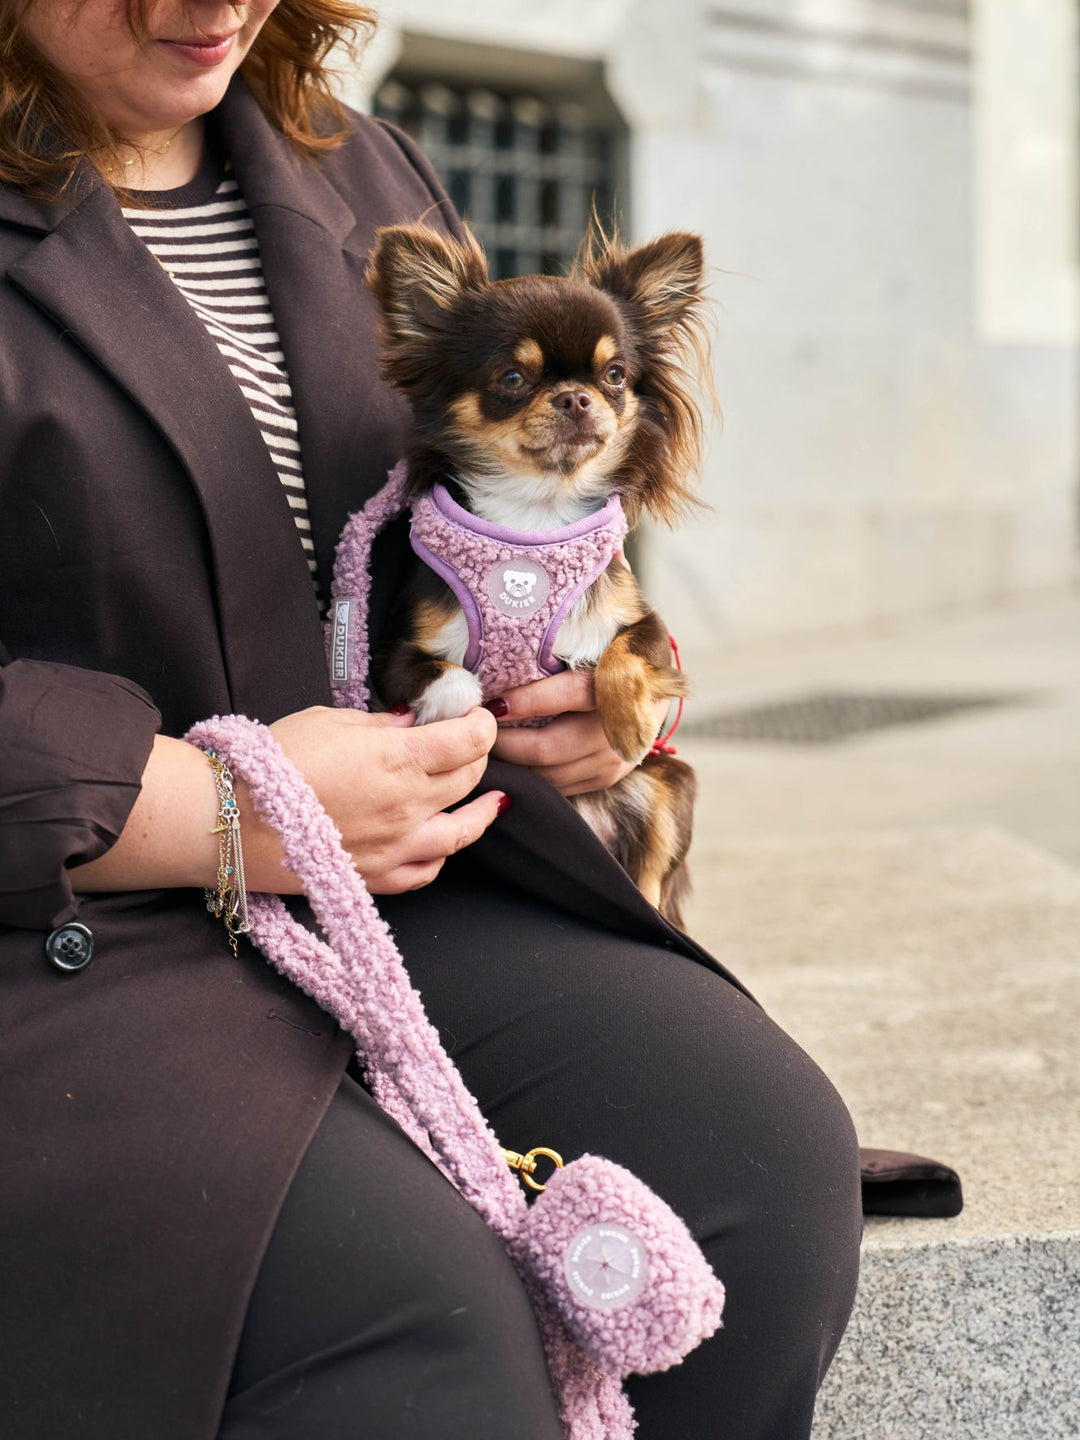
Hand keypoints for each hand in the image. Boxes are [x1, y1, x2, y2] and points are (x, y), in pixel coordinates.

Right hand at [253, 705, 503, 893]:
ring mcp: (396, 846)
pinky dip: (443, 855)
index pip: (469, 740)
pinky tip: (445, 843)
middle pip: (468, 779)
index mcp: (398, 758)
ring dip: (482, 811)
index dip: (481, 723)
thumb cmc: (272, 763)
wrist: (228, 820)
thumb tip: (413, 722)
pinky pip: (426, 870)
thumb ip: (381, 724)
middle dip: (477, 757)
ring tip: (492, 801)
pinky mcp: (376, 876)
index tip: (475, 715)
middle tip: (471, 747)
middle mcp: (407, 804)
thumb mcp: (330, 722)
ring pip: (462, 830)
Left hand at [488, 672, 667, 797]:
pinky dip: (530, 776)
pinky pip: (557, 786)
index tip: (491, 704)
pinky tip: (511, 761)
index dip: (526, 701)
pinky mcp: (606, 777)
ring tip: (486, 746)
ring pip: (548, 774)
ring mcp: (613, 759)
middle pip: (548, 747)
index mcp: (620, 684)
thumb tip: (506, 666)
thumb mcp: (595, 649)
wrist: (656, 690)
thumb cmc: (612, 661)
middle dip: (504, 742)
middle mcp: (617, 728)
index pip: (567, 694)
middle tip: (477, 730)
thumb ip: (557, 654)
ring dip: (512, 763)